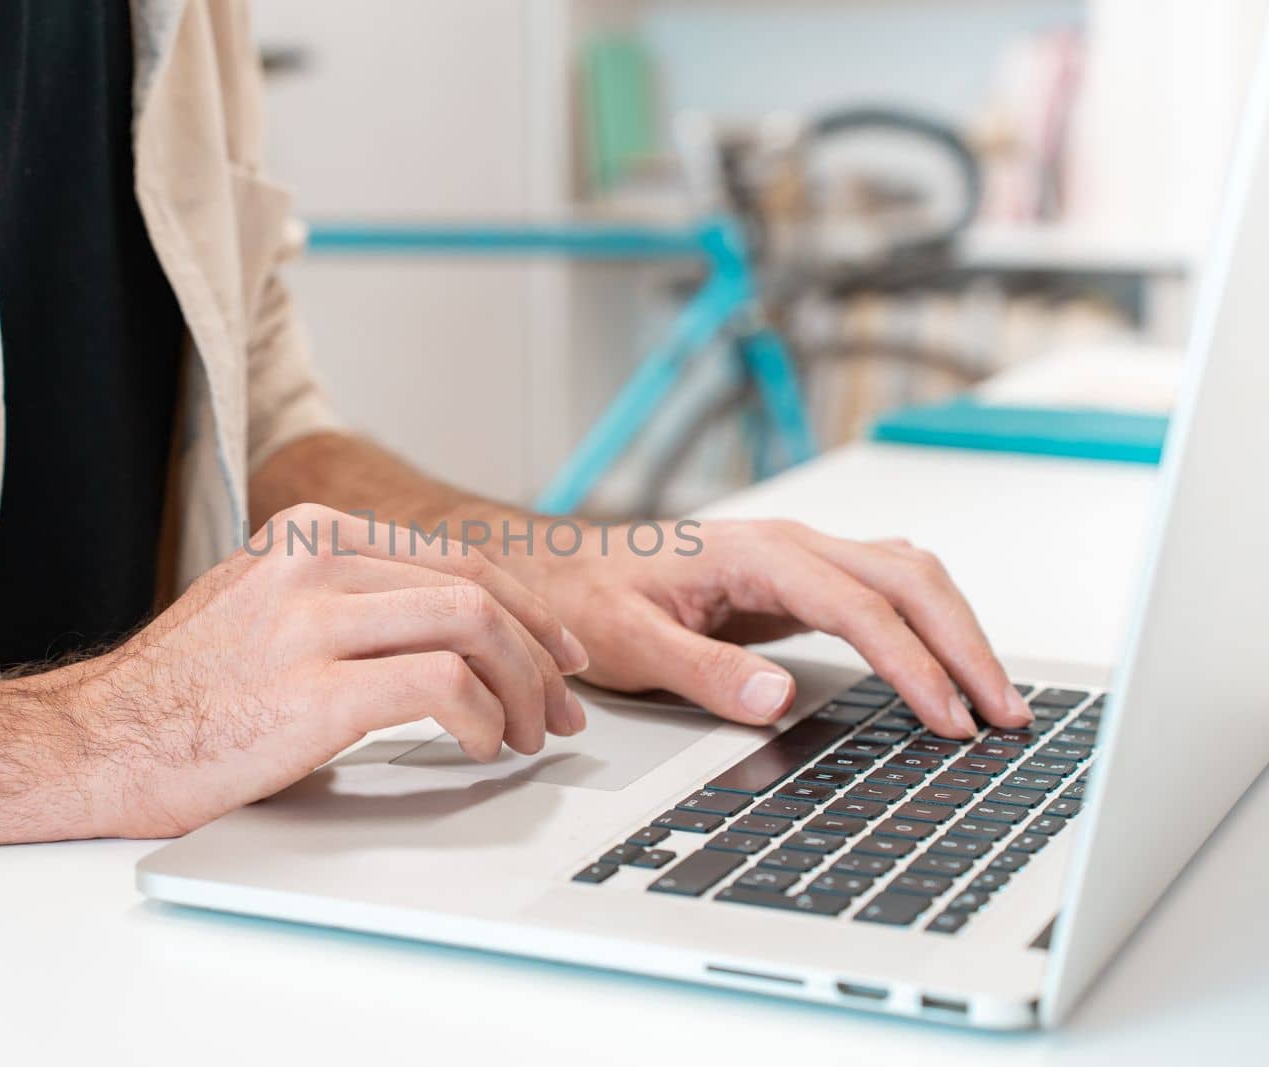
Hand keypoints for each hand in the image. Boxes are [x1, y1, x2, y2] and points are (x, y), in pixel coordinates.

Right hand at [63, 504, 588, 836]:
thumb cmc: (184, 693)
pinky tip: (482, 746)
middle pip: (477, 586)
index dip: (526, 607)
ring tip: (528, 734)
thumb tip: (446, 629)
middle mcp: (314, 560)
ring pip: (472, 624)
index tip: (556, 651)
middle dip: (540, 650)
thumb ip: (345, 598)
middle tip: (563, 702)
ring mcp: (310, 620)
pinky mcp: (312, 689)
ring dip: (523, 687)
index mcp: (309, 533)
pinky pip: (440, 685)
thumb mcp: (265, 608)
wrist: (96, 744)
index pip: (456, 557)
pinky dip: (483, 718)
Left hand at [513, 519, 1031, 738]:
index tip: (947, 717)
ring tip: (994, 700)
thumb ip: (703, 670)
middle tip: (1004, 715)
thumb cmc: (590, 600)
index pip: (859, 606)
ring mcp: (801, 558)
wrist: (565, 570)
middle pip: (909, 579)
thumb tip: (779, 697)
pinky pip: (885, 592)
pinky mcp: (800, 581)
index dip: (912, 663)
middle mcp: (791, 545)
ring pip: (908, 577)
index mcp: (757, 553)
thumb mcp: (629, 644)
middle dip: (964, 645)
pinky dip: (928, 625)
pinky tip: (946, 665)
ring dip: (957, 632)